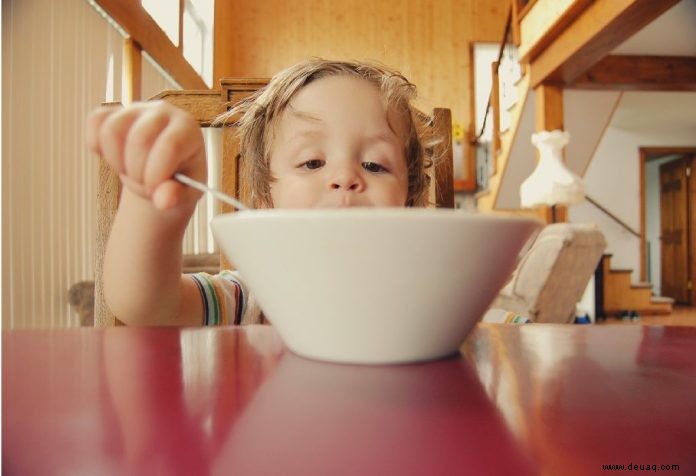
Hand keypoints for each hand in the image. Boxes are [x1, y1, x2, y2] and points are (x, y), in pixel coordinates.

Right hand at [86, 101, 206, 209]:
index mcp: (188, 129)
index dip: (156, 174)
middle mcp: (163, 112)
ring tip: (130, 171)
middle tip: (144, 183)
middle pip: (139, 139)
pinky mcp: (112, 112)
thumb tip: (164, 201)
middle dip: (137, 172)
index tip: (154, 190)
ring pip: (112, 130)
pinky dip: (97, 146)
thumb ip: (177, 196)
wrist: (160, 171)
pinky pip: (95, 122)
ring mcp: (135, 109)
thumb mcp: (185, 193)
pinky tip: (114, 158)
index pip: (169, 146)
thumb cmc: (178, 180)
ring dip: (116, 161)